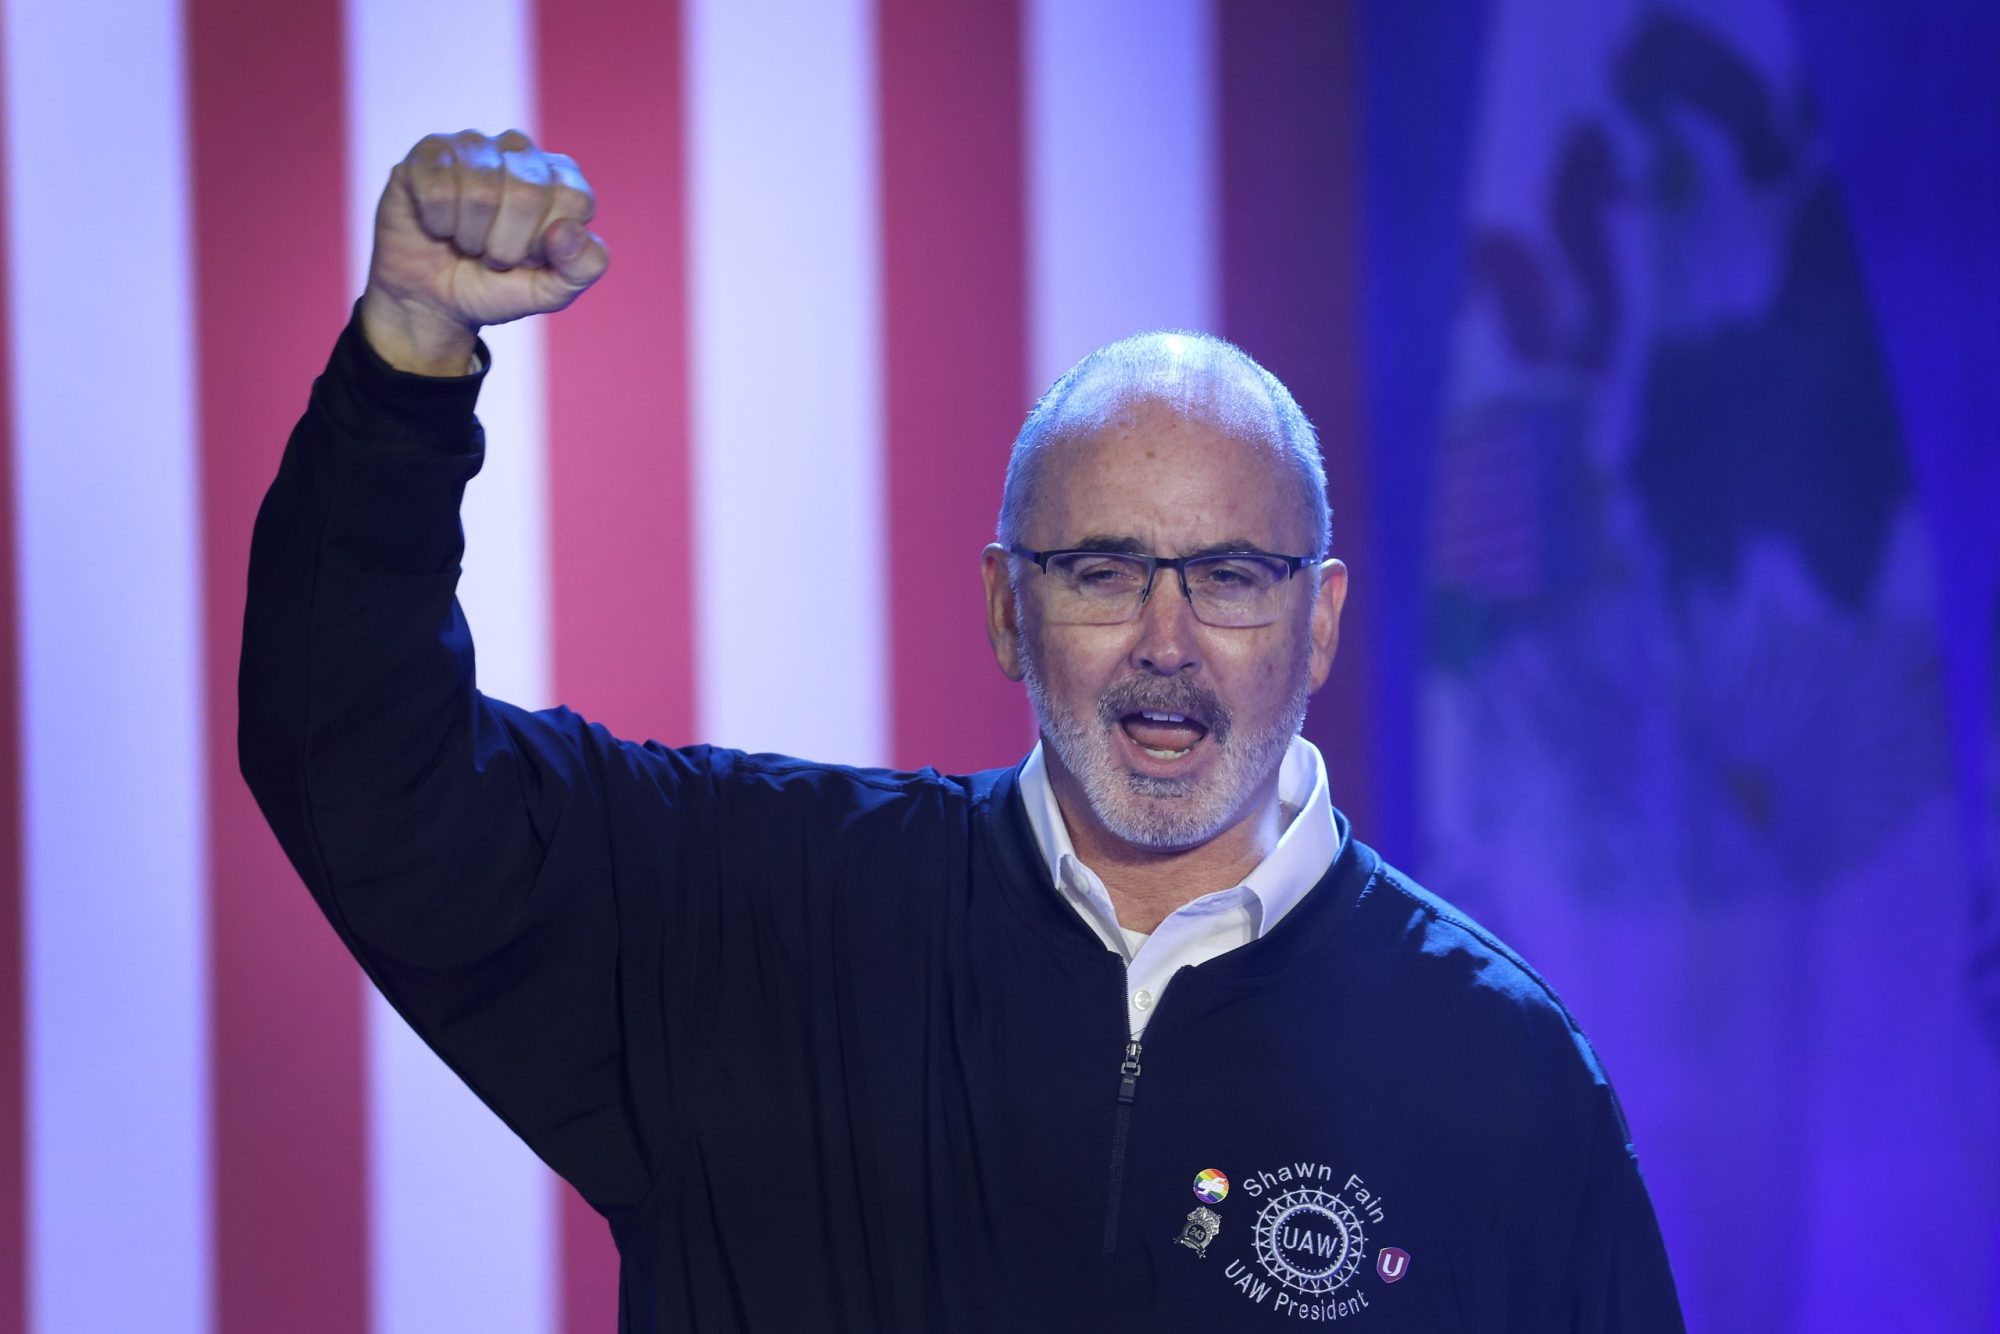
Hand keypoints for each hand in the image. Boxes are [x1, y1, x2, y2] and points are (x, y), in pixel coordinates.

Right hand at [360, 128, 608, 374]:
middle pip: (527, 194)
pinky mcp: (429, 152)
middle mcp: (520, 150)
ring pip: (480, 192)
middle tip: (494, 256)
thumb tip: (568, 231)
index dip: (547, 244)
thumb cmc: (498, 286)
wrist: (434, 300)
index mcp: (561, 178)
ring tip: (466, 243)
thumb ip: (583, 266)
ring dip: (470, 238)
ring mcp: (473, 146)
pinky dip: (438, 224)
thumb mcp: (551, 291)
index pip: (573, 200)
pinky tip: (438, 226)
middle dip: (507, 245)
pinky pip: (438, 188)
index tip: (530, 258)